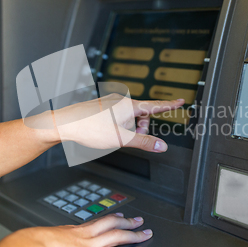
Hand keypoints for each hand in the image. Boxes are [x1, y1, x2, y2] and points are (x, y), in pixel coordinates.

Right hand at [0, 213, 151, 246]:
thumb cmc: (29, 246)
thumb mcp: (43, 240)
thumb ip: (54, 244)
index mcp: (71, 231)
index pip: (95, 223)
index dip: (109, 219)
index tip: (117, 217)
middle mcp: (83, 235)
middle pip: (110, 224)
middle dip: (126, 221)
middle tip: (138, 219)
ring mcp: (88, 245)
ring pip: (117, 235)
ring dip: (133, 233)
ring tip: (145, 233)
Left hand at [53, 94, 184, 151]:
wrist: (65, 123)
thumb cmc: (90, 129)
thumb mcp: (121, 139)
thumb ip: (144, 142)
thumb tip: (161, 146)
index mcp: (129, 106)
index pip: (156, 105)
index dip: (170, 105)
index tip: (182, 101)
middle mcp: (121, 100)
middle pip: (142, 115)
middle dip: (140, 127)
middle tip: (129, 138)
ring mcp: (111, 102)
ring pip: (130, 116)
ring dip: (129, 127)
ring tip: (115, 136)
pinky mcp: (103, 105)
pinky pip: (119, 114)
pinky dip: (119, 124)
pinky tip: (107, 131)